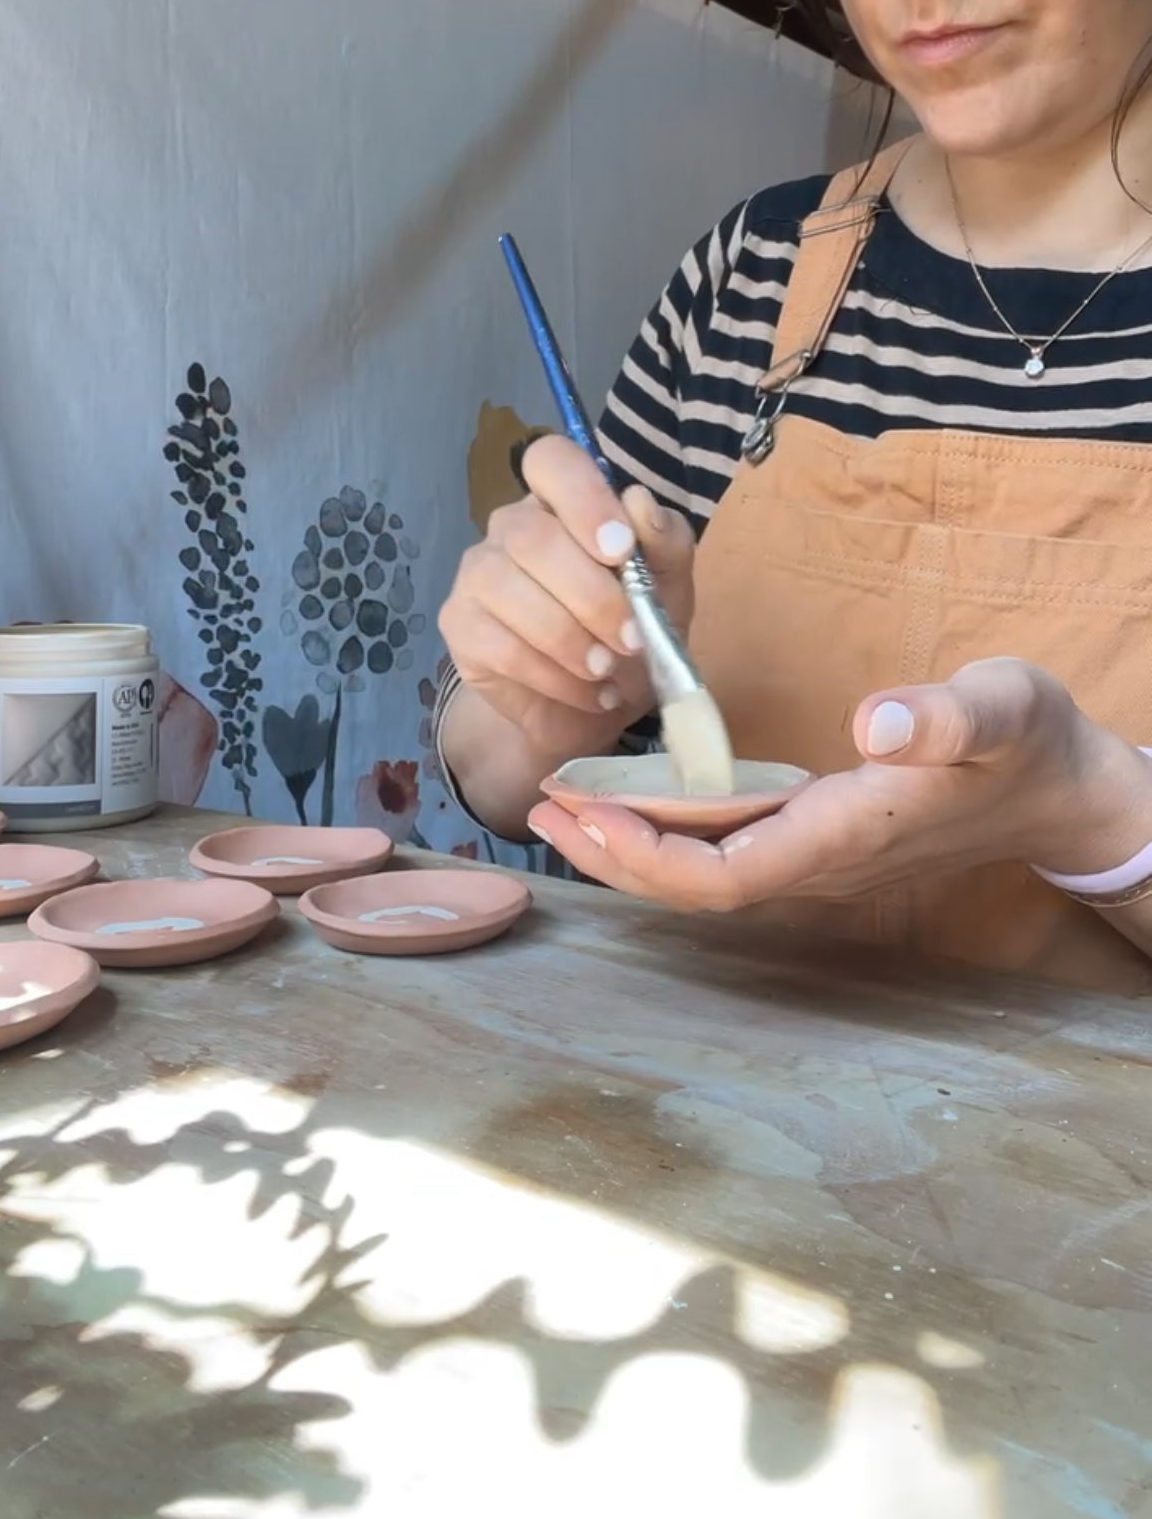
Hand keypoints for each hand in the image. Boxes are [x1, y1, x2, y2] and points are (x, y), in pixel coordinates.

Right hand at [438, 435, 694, 754]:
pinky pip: (501, 645)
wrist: (598, 700)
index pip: (550, 460)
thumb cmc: (632, 629)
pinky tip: (586, 691)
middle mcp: (512, 526)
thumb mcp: (669, 587)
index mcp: (563, 502)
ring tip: (609, 672)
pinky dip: (554, 676)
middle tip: (633, 640)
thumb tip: (638, 503)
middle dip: (592, 596)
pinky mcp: (460, 624)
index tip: (620, 549)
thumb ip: (665, 543)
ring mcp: (478, 573)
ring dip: (571, 640)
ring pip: (509, 590)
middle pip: (532, 536)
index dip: (583, 497)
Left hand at [528, 656, 1151, 910]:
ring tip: (558, 803)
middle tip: (536, 806)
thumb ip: (946, 718)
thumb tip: (875, 723)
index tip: (589, 815)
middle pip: (696, 884)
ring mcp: (817, 850)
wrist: (1059, 786)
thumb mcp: (1004, 710)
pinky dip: (666, 827)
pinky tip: (629, 797)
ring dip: (628, 843)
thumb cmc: (1030, 743)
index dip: (652, 856)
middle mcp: (823, 857)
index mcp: (852, 832)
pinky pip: (723, 846)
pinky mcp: (815, 832)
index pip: (730, 873)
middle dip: (612, 853)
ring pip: (704, 869)